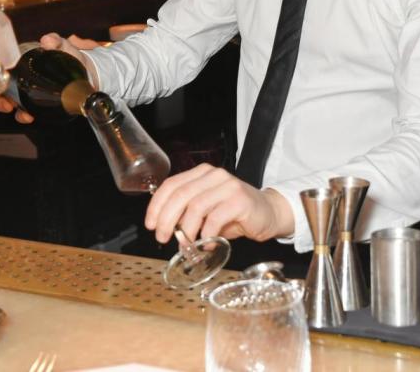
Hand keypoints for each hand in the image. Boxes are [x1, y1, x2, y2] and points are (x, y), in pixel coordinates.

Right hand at [0, 32, 100, 122]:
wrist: (86, 71)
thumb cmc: (70, 56)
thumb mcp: (63, 46)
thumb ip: (56, 41)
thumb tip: (47, 40)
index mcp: (23, 64)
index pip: (3, 71)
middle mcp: (23, 79)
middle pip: (3, 91)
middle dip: (1, 100)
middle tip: (7, 105)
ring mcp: (31, 92)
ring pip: (14, 104)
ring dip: (15, 112)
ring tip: (24, 115)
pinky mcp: (40, 103)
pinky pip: (27, 111)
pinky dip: (26, 115)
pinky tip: (32, 117)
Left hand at [145, 164, 294, 244]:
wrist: (269, 212)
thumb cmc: (235, 213)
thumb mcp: (207, 210)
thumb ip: (187, 214)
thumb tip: (165, 229)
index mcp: (202, 173)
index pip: (171, 184)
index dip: (156, 205)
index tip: (150, 224)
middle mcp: (214, 175)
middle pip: (180, 195)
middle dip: (167, 220)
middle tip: (163, 238)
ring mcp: (228, 186)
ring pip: (196, 207)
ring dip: (187, 231)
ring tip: (188, 246)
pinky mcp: (240, 200)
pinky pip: (215, 219)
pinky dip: (207, 235)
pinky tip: (208, 245)